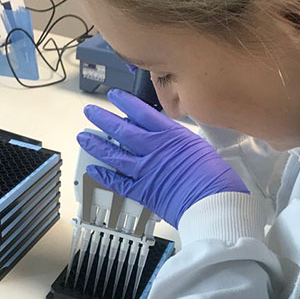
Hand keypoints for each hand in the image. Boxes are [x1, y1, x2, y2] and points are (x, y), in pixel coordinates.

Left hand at [77, 89, 248, 227]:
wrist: (214, 202)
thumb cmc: (215, 177)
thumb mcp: (200, 147)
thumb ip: (181, 141)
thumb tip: (173, 139)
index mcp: (171, 135)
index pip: (142, 112)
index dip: (125, 102)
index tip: (114, 96)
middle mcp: (154, 149)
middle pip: (121, 129)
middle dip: (102, 118)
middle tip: (90, 111)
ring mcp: (145, 170)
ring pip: (113, 153)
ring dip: (96, 144)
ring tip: (84, 136)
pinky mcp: (142, 191)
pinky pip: (117, 182)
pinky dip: (103, 175)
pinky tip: (93, 169)